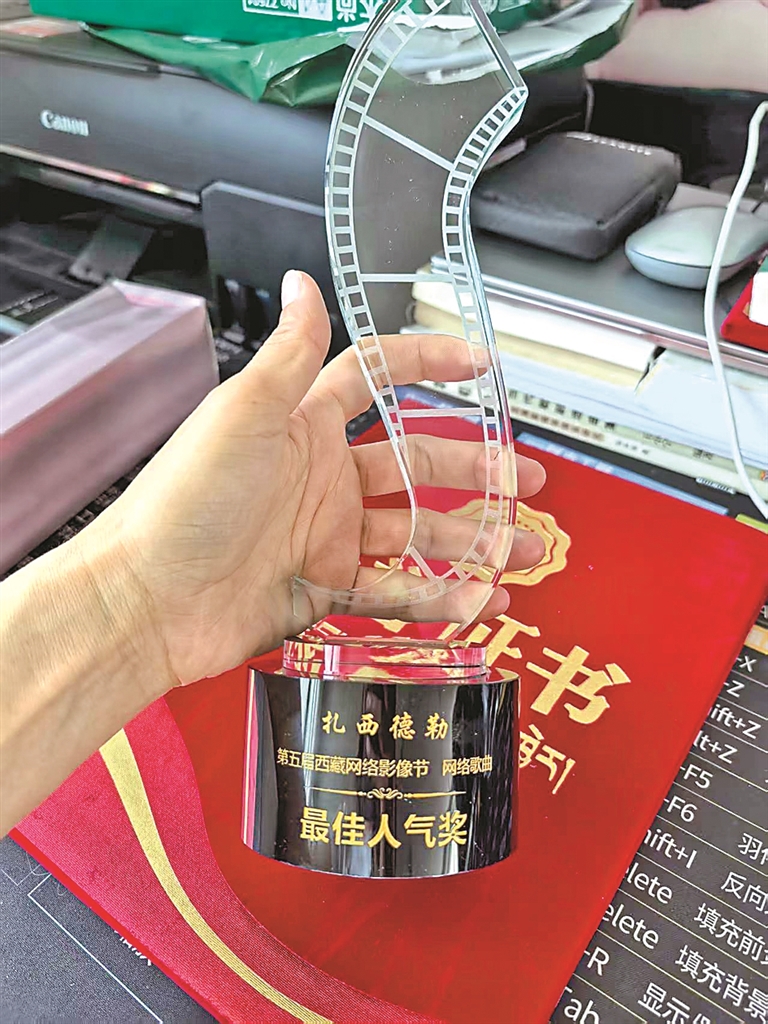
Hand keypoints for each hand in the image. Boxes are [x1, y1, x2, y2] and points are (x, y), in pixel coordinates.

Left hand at [89, 272, 545, 686]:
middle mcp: (320, 478)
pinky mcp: (323, 588)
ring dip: (470, 540)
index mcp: (303, 426)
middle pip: (417, 466)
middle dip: (475, 470)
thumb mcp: (243, 412)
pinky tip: (474, 600)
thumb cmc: (183, 501)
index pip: (376, 380)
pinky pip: (393, 591)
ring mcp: (324, 535)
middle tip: (523, 480)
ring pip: (416, 534)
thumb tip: (302, 281)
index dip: (427, 364)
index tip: (477, 363)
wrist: (147, 600)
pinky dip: (436, 597)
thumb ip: (289, 351)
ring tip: (518, 548)